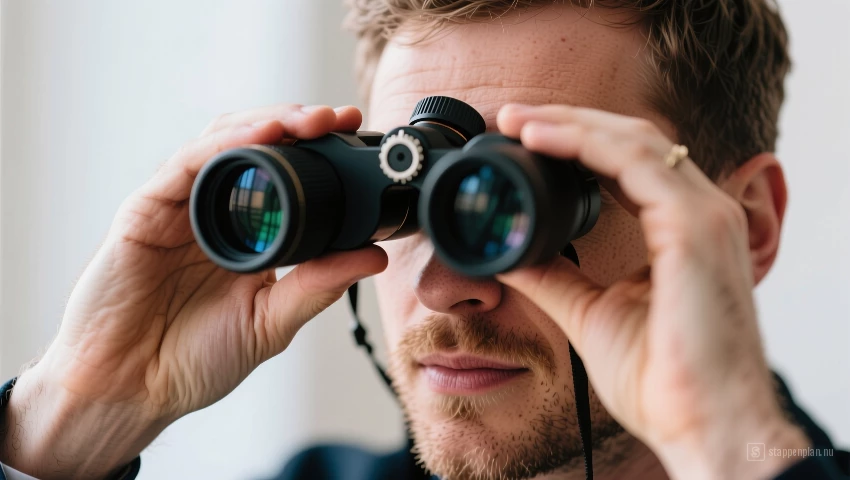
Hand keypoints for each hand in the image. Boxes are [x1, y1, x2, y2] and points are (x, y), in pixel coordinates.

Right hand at [1, 105, 387, 478]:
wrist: (131, 391)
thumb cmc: (193, 360)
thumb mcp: (270, 322)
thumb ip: (317, 288)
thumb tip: (374, 257)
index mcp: (245, 233)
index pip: (285, 175)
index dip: (320, 152)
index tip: (359, 136)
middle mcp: (213, 211)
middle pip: (255, 145)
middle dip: (300, 124)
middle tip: (340, 117)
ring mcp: (179, 207)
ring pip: (222, 141)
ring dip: (267, 123)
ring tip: (309, 120)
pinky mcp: (145, 210)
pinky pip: (185, 164)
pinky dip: (223, 145)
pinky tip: (258, 137)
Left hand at [495, 104, 808, 479]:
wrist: (703, 425)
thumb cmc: (663, 379)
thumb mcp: (590, 312)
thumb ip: (553, 274)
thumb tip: (507, 248)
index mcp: (682, 230)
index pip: (628, 163)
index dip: (577, 142)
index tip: (524, 137)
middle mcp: (701, 213)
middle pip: (632, 140)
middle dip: (569, 122)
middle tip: (514, 115)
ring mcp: (704, 215)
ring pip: (635, 141)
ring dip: (572, 124)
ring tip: (521, 120)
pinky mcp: (697, 227)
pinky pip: (637, 164)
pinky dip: (587, 145)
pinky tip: (544, 140)